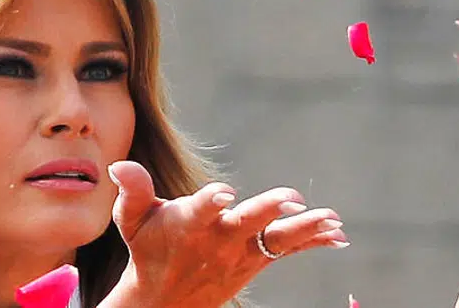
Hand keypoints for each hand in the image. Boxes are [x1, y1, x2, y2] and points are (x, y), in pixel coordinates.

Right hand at [99, 161, 347, 307]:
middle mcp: (220, 239)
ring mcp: (241, 252)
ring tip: (334, 220)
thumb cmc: (148, 248)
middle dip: (269, 210)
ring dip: (306, 229)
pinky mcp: (256, 260)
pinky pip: (289, 250)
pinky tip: (339, 234)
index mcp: (190, 223)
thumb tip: (120, 164)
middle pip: (248, 223)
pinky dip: (314, 241)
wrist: (163, 302)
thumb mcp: (132, 220)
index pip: (202, 208)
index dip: (212, 200)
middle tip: (292, 200)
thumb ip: (133, 191)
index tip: (224, 192)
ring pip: (277, 240)